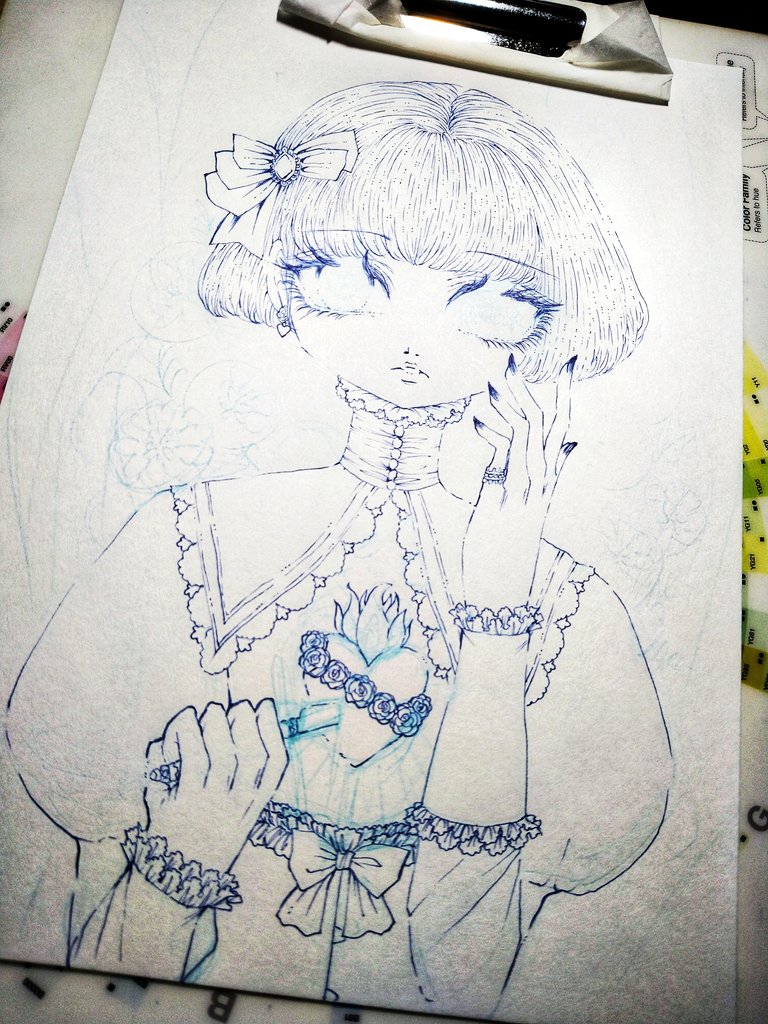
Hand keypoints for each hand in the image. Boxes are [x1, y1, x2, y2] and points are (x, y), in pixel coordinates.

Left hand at [144, 700, 286, 872]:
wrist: (175, 881)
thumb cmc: (205, 841)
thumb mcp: (234, 815)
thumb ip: (240, 780)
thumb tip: (231, 728)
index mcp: (253, 806)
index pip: (274, 765)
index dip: (272, 730)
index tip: (264, 706)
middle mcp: (235, 806)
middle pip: (249, 756)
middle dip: (244, 722)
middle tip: (235, 706)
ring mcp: (208, 806)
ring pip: (220, 756)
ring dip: (216, 725)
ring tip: (209, 711)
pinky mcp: (180, 807)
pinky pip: (188, 762)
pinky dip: (185, 736)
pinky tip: (181, 724)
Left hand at [460, 354, 576, 608]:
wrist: (501, 588)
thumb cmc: (505, 547)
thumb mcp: (524, 503)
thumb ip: (544, 470)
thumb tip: (566, 445)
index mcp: (546, 476)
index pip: (562, 424)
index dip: (566, 392)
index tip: (568, 361)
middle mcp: (543, 479)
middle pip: (547, 420)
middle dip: (531, 387)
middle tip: (512, 358)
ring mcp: (529, 487)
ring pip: (529, 432)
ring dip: (509, 403)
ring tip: (490, 382)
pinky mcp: (510, 497)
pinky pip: (508, 453)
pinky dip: (494, 431)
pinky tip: (475, 418)